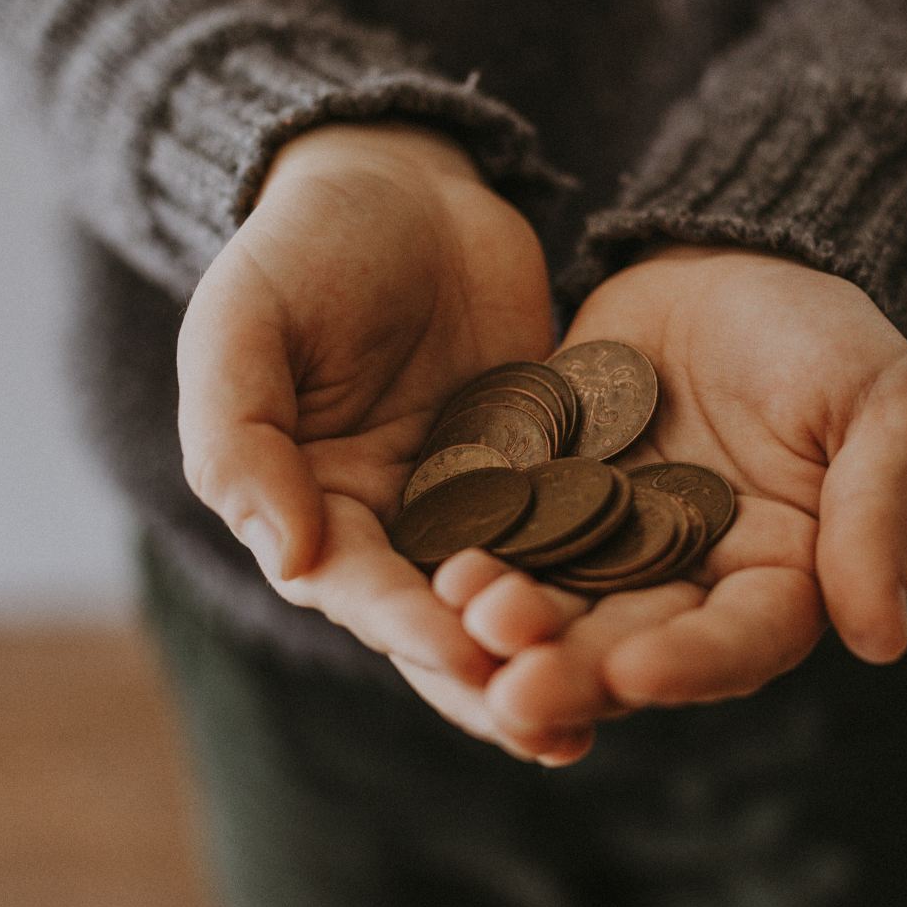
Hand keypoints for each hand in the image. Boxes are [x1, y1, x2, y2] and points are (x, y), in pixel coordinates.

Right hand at [176, 123, 584, 757]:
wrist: (400, 180)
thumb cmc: (301, 246)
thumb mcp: (243, 323)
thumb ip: (243, 438)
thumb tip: (289, 559)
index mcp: (310, 510)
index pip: (358, 589)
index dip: (407, 624)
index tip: (463, 652)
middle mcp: (393, 528)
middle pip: (441, 624)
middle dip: (493, 677)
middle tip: (552, 726)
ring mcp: (476, 505)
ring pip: (517, 599)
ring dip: (556, 654)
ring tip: (611, 707)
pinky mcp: (546, 473)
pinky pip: (578, 535)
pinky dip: (608, 581)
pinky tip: (664, 618)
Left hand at [435, 245, 906, 761]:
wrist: (726, 259)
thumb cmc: (826, 334)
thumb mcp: (883, 407)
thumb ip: (878, 514)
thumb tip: (883, 642)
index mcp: (780, 581)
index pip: (740, 642)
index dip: (690, 664)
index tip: (636, 672)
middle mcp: (687, 585)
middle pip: (632, 647)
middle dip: (576, 671)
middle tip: (515, 691)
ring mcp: (605, 548)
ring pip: (557, 608)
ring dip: (512, 629)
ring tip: (468, 623)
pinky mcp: (540, 502)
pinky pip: (504, 539)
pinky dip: (474, 558)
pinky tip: (436, 569)